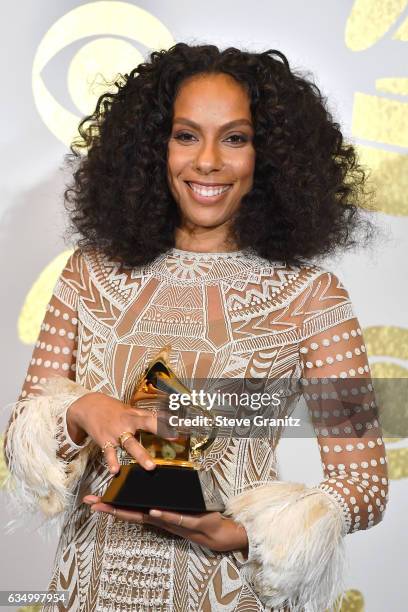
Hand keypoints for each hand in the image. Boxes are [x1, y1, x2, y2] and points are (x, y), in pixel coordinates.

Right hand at [67, 382, 170, 471]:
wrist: (87, 406)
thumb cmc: (114, 410)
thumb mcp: (130, 410)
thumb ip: (147, 416)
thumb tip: (167, 419)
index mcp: (136, 414)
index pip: (156, 415)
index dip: (170, 420)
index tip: (183, 425)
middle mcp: (129, 422)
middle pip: (146, 424)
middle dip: (160, 430)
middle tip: (174, 438)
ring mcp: (117, 432)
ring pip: (131, 444)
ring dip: (141, 455)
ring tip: (150, 466)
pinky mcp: (105, 441)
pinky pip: (109, 453)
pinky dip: (112, 462)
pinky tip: (115, 471)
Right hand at [83, 494, 247, 552]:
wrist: (216, 531)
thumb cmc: (198, 514)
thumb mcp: (180, 499)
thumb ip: (168, 491)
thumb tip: (159, 474)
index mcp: (156, 511)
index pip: (132, 506)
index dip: (114, 503)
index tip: (98, 498)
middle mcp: (158, 517)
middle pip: (130, 512)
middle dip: (110, 508)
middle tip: (92, 504)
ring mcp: (168, 520)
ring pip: (145, 517)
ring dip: (128, 513)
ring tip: (110, 508)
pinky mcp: (184, 521)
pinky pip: (172, 518)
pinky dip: (162, 515)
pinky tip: (152, 511)